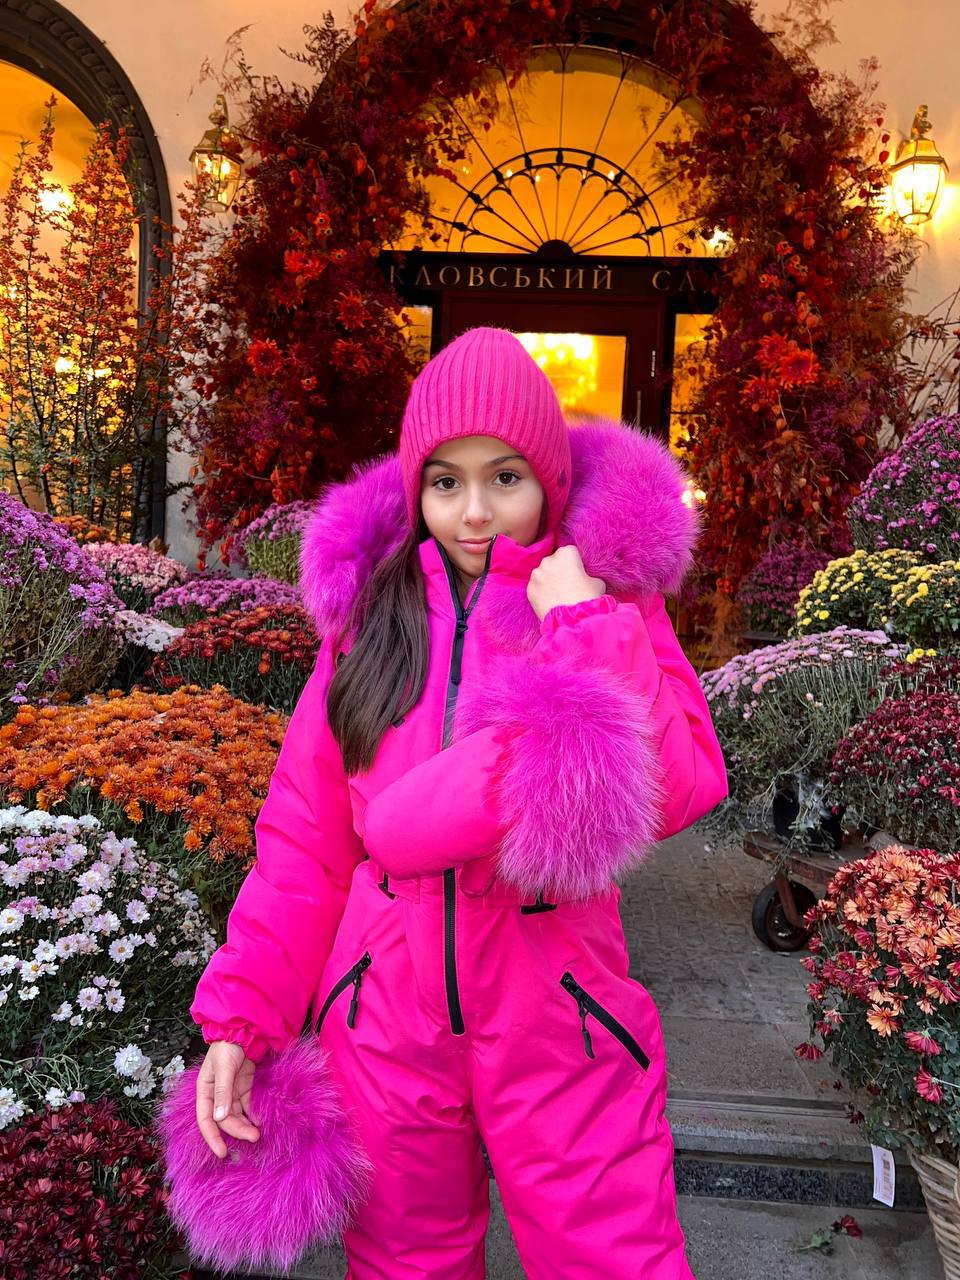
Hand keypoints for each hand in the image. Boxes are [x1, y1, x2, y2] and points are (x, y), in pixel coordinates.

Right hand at [196, 1040, 259, 1157]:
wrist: (242, 1030)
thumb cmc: (227, 1047)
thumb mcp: (223, 1068)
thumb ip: (222, 1092)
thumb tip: (219, 1118)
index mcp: (205, 1091)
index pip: (205, 1120)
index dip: (212, 1137)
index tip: (222, 1152)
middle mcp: (216, 1095)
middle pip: (224, 1120)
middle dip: (237, 1131)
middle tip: (254, 1138)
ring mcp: (231, 1092)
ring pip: (236, 1115)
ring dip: (245, 1125)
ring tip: (258, 1133)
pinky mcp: (244, 1087)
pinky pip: (247, 1106)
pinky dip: (252, 1114)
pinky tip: (260, 1121)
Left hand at [526, 544, 606, 620]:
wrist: (572, 621)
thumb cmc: (587, 598)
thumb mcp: (598, 582)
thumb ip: (589, 574)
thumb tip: (585, 577)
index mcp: (566, 553)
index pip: (571, 552)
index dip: (576, 562)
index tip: (579, 573)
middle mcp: (548, 560)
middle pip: (555, 561)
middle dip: (560, 569)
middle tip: (568, 584)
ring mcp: (536, 574)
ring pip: (544, 573)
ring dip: (549, 580)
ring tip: (559, 593)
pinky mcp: (529, 589)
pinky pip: (537, 586)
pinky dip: (542, 591)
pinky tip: (551, 600)